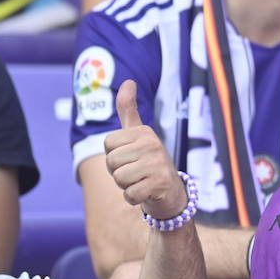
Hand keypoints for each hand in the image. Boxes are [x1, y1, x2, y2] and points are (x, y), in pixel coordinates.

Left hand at [103, 81, 187, 221]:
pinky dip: (134, 198)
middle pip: (111, 162)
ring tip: (141, 181)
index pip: (108, 144)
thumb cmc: (148, 162)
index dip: (115, 155)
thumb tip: (128, 81)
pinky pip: (129, 194)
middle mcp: (153, 145)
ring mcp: (158, 164)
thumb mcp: (138, 135)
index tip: (131, 157)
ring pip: (119, 178)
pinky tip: (146, 193)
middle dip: (118, 172)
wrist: (171, 192)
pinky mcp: (160, 184)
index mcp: (144, 132)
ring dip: (126, 186)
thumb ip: (129, 110)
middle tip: (136, 172)